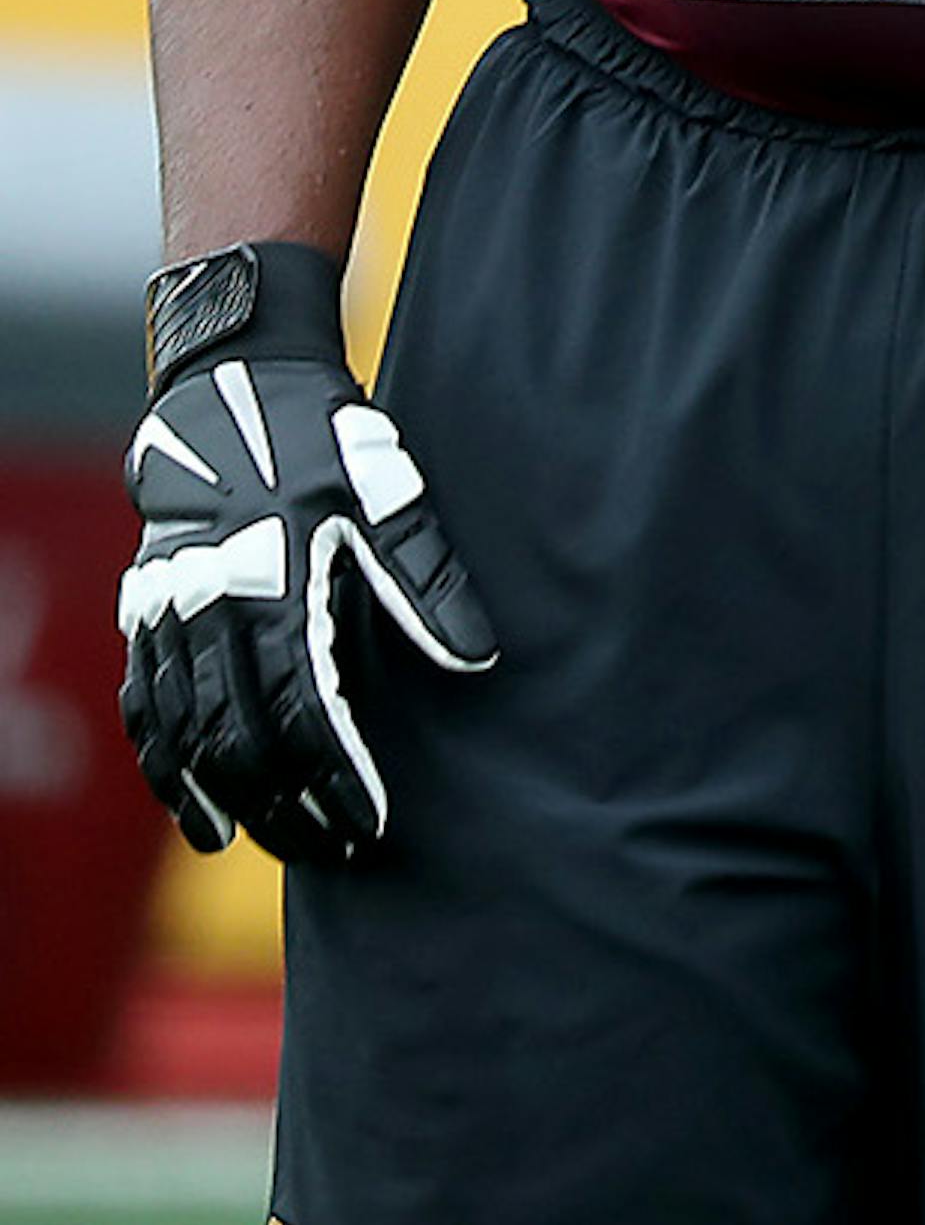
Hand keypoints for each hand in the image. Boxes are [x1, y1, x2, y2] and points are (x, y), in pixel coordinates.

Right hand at [118, 239, 494, 864]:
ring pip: (189, 737)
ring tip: (281, 846)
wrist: (232, 375)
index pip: (304, 712)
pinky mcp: (145, 608)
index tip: (371, 825)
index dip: (337, 776)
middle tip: (339, 849)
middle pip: (243, 741)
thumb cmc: (319, 431)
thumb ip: (426, 578)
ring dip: (232, 801)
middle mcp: (210, 606)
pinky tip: (202, 815)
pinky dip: (167, 770)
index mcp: (274, 579)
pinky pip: (145, 709)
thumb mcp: (385, 488)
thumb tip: (479, 658)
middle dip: (292, 806)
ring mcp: (168, 610)